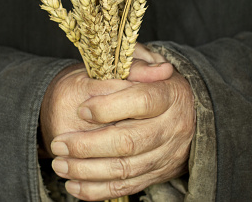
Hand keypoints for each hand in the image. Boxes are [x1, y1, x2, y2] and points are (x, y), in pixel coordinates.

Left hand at [49, 48, 195, 200]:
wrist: (193, 114)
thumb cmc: (159, 85)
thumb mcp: (151, 64)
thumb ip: (139, 61)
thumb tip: (146, 66)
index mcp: (168, 95)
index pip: (141, 101)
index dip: (109, 107)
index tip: (81, 109)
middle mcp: (170, 127)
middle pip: (129, 141)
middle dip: (87, 146)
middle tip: (59, 144)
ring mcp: (165, 154)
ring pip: (125, 169)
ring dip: (87, 171)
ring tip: (60, 165)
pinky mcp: (158, 174)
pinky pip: (127, 187)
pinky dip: (98, 191)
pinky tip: (74, 186)